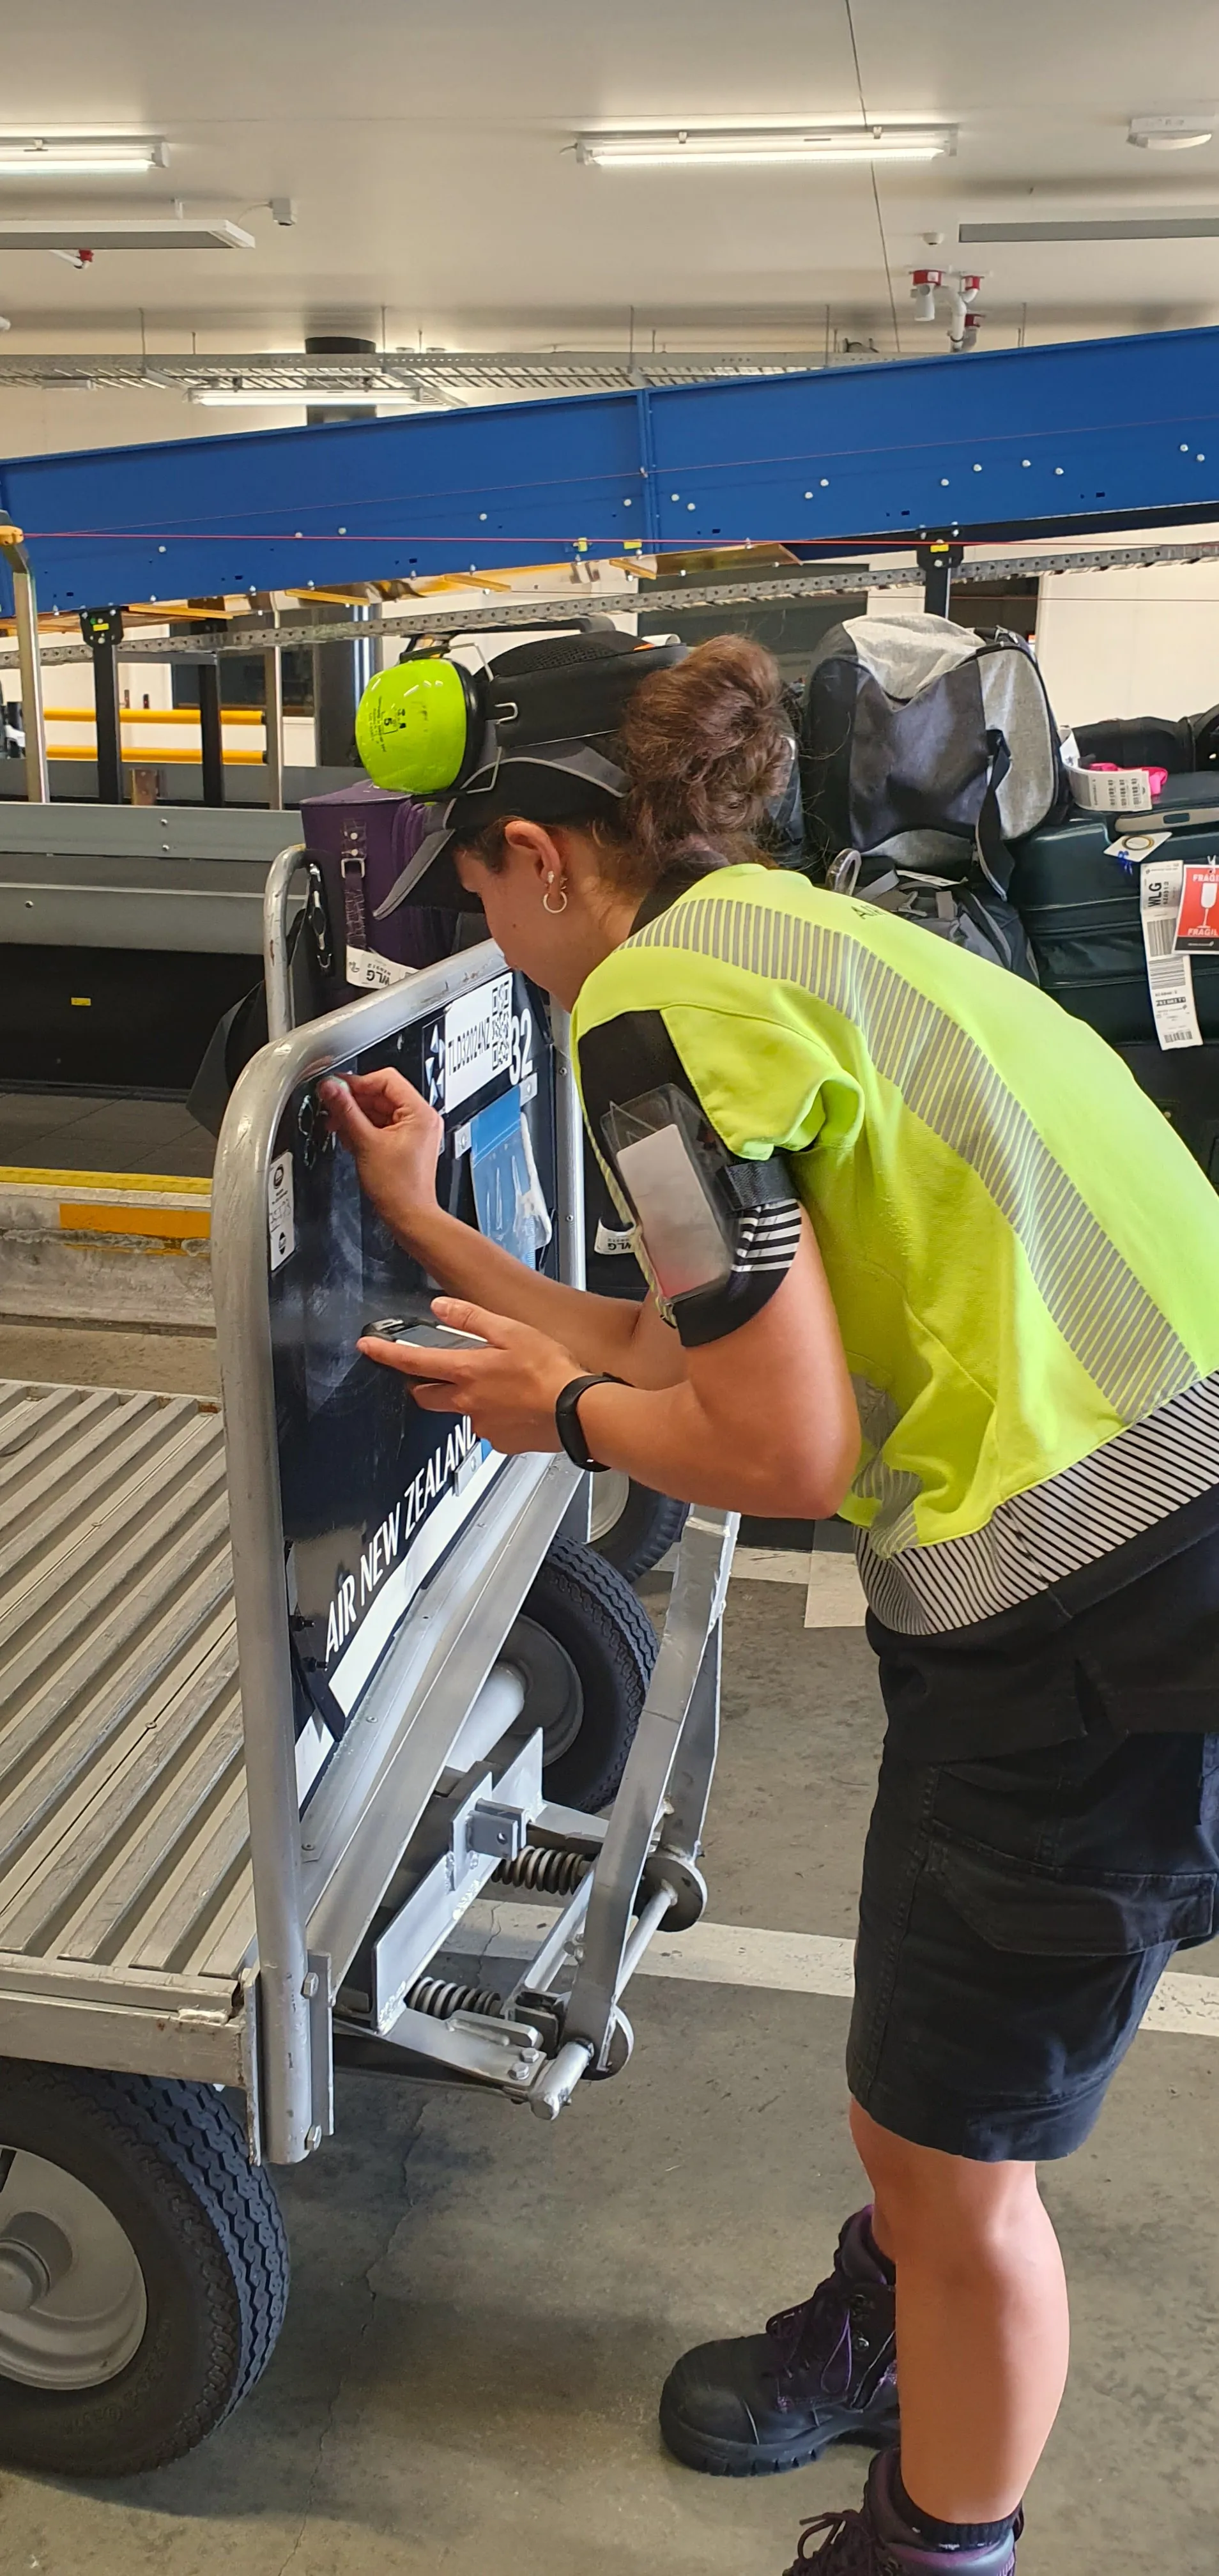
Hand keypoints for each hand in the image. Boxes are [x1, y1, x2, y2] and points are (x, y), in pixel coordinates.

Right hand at [320, 1068, 442, 1238]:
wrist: (408, 1215)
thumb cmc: (399, 1187)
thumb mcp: (366, 1143)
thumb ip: (346, 1111)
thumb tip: (331, 1088)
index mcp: (420, 1112)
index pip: (386, 1079)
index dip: (358, 1082)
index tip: (337, 1088)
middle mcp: (421, 1118)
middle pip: (381, 1094)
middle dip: (354, 1101)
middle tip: (332, 1106)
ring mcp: (414, 1130)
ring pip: (379, 1109)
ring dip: (356, 1115)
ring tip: (338, 1125)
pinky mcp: (405, 1141)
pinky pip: (381, 1124)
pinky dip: (364, 1127)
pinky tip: (350, 1136)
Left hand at [357, 1297, 581, 1455]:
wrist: (579, 1412)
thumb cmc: (551, 1371)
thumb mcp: (511, 1331)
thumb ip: (471, 1318)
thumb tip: (441, 1306)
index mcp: (466, 1371)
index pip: (413, 1362)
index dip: (386, 1354)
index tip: (367, 1348)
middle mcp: (467, 1402)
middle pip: (426, 1396)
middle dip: (424, 1384)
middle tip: (440, 1372)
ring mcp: (483, 1426)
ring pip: (463, 1411)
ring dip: (471, 1399)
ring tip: (505, 1386)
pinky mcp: (501, 1443)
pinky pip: (490, 1428)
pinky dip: (498, 1416)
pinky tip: (520, 1406)